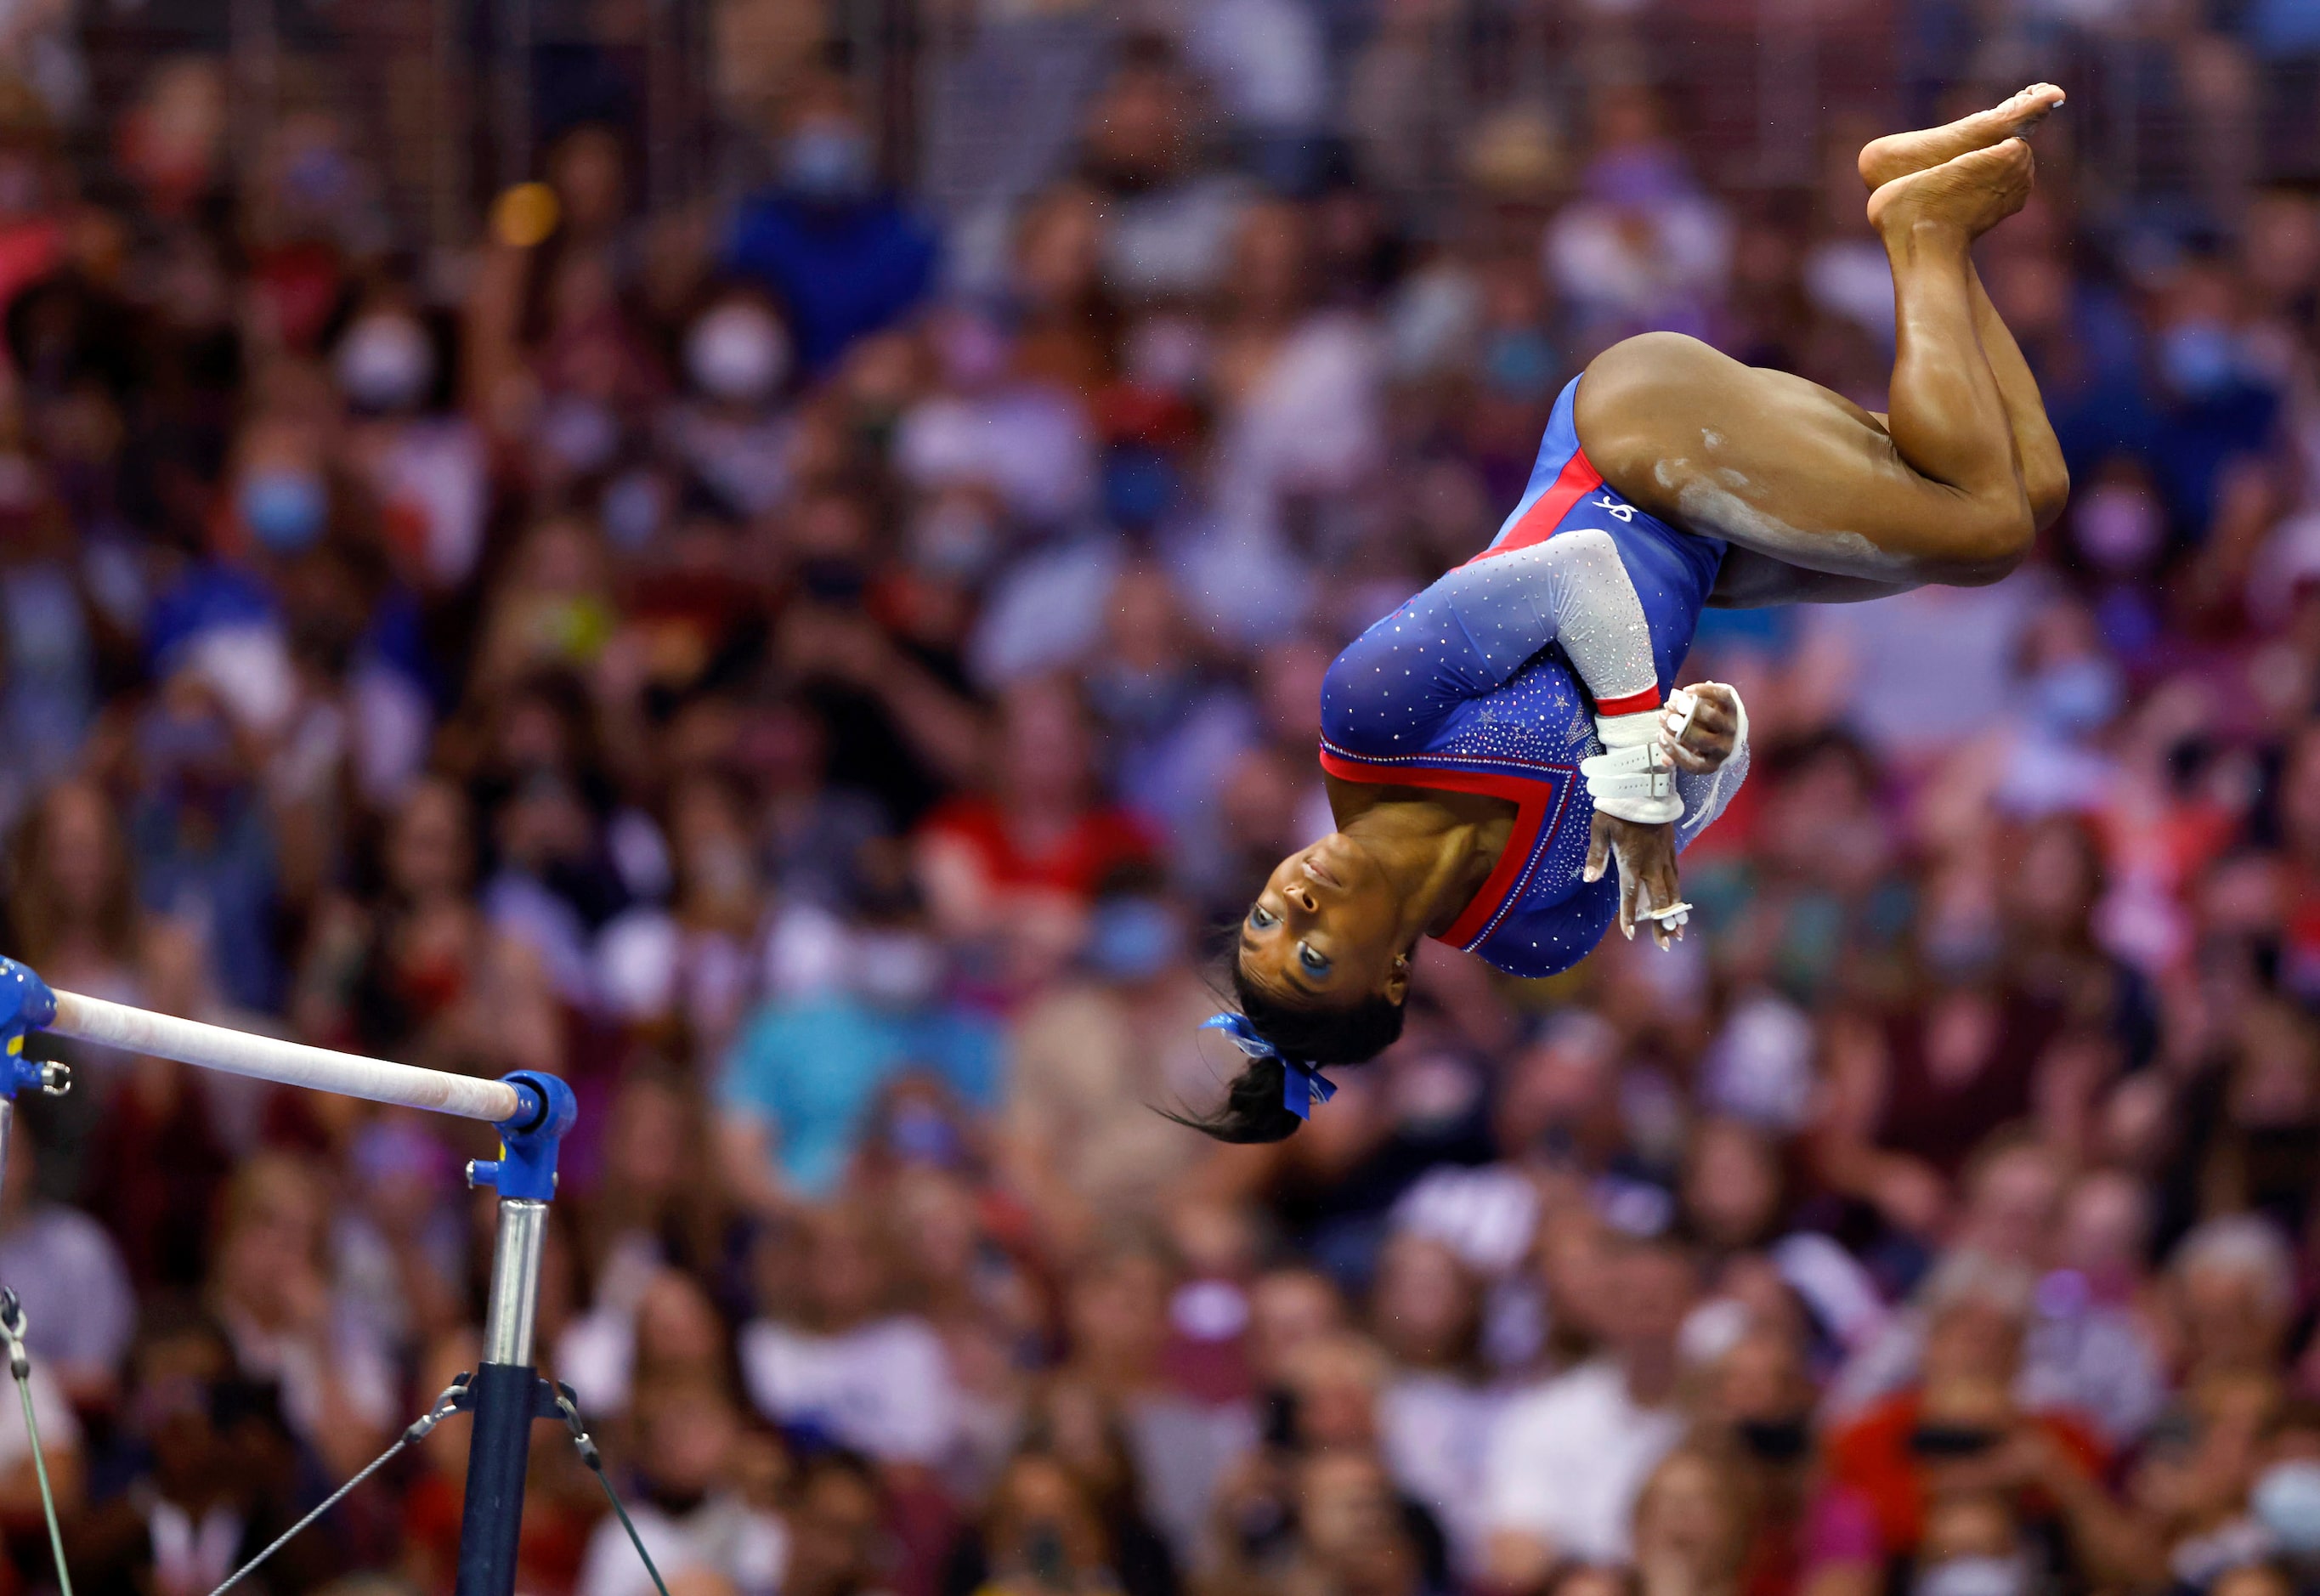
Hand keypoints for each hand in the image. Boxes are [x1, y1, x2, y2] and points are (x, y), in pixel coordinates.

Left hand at [1584, 812, 1685, 948]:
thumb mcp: (1600, 827)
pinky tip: (1680, 906)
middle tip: (1666, 945)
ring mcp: (1664, 859)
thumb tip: (1588, 879)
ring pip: (1672, 892)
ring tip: (1678, 933)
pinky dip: (1679, 894)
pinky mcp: (1671, 851)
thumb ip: (1595, 855)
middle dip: (1661, 924)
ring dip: (1675, 914)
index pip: (1629, 894)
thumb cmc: (1617, 808)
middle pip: (1658, 901)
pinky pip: (1676, 878)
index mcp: (1631, 861)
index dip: (1629, 915)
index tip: (1628, 934)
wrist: (1645, 787)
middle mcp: (1651, 864)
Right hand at [1662, 682, 1742, 771]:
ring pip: (1711, 717)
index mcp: (1711, 764)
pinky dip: (1704, 692)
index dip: (1673, 751)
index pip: (1692, 763)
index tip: (1660, 736)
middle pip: (1701, 739)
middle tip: (1663, 716)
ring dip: (1688, 708)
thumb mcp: (1691, 754)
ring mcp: (1731, 727)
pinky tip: (1687, 690)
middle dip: (1678, 727)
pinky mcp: (1734, 708)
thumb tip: (1665, 761)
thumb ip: (1676, 756)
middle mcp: (1724, 748)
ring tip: (1671, 703)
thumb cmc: (1705, 743)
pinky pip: (1721, 697)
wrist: (1733, 732)